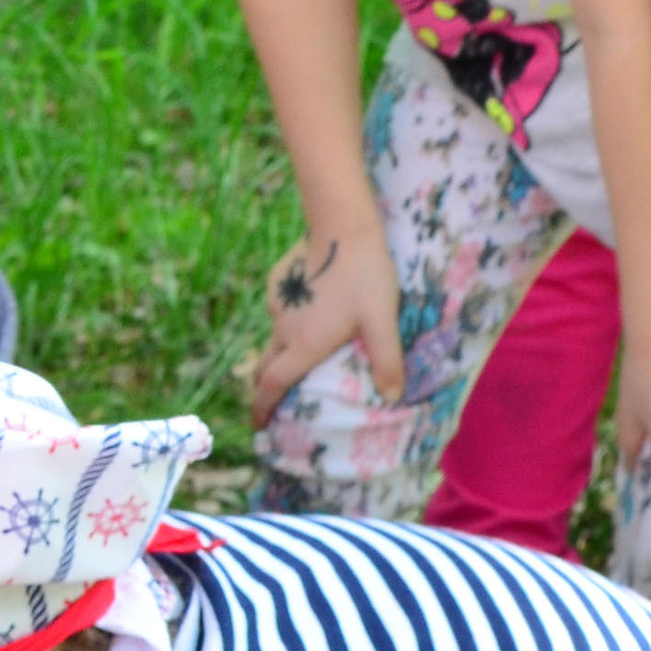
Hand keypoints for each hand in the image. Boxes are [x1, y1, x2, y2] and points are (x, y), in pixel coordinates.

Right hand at [251, 220, 404, 424]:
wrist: (342, 225)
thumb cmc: (364, 276)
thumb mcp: (382, 321)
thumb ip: (387, 360)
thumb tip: (393, 397)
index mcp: (304, 344)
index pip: (273, 384)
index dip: (262, 407)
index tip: (257, 425)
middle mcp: (284, 328)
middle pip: (265, 365)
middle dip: (264, 386)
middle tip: (271, 398)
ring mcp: (278, 303)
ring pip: (275, 334)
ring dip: (282, 349)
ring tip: (301, 349)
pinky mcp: (279, 281)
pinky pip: (280, 308)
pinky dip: (290, 318)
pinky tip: (311, 307)